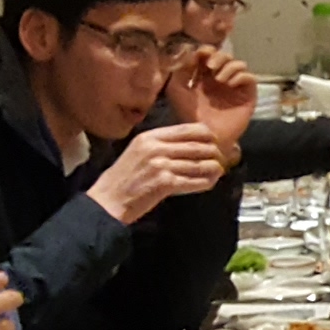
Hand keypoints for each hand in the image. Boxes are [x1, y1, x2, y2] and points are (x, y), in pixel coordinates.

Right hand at [86, 124, 226, 224]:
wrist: (108, 200)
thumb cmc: (125, 177)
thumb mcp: (139, 150)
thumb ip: (163, 144)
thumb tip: (194, 142)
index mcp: (151, 136)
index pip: (191, 129)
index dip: (209, 136)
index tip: (215, 142)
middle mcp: (157, 148)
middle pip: (201, 146)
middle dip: (215, 154)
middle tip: (220, 160)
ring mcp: (161, 165)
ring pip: (202, 164)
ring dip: (214, 169)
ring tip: (217, 172)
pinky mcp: (165, 183)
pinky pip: (196, 181)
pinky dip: (206, 182)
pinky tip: (209, 183)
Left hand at [167, 51, 259, 150]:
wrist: (204, 135)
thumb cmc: (188, 116)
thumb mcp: (177, 90)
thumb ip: (181, 71)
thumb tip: (191, 52)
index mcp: (204, 76)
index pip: (209, 55)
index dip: (206, 51)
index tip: (200, 54)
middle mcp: (221, 79)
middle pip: (226, 56)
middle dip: (218, 56)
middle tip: (210, 66)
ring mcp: (235, 87)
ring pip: (239, 64)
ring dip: (229, 67)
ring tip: (219, 79)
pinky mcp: (247, 95)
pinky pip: (249, 77)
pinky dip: (240, 76)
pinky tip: (229, 84)